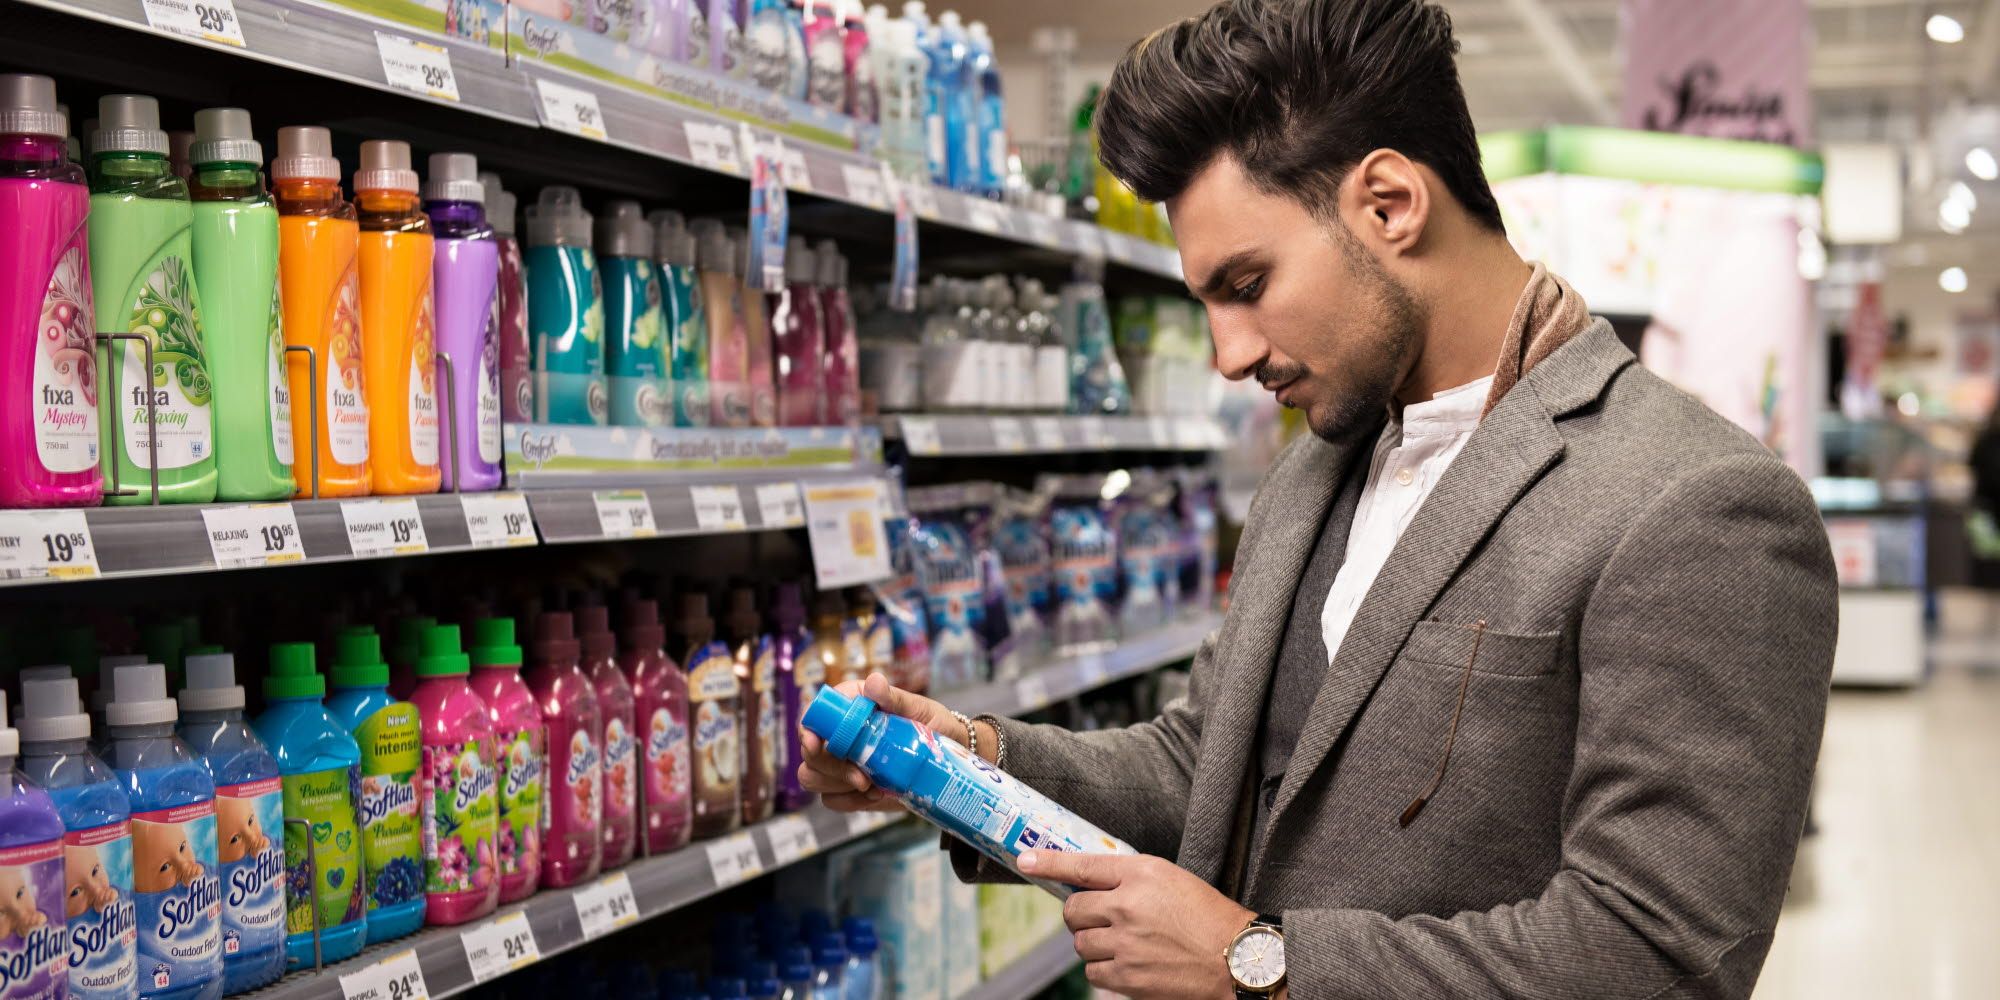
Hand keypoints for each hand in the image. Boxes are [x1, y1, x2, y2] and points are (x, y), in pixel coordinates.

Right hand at [797, 672, 959, 812]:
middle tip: (861, 777)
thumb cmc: (933, 724)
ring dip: (837, 785)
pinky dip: (850, 802)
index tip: (815, 744)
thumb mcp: (918, 709)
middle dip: (829, 767)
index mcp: (851, 706)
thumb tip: (874, 682)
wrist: (950, 759)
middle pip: (808, 753)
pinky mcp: (850, 789)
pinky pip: (832, 800)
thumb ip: (894, 698)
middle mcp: (840, 735)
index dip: (807, 730)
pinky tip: (875, 795)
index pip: (813, 716)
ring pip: (812, 778)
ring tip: (871, 786)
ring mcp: (843, 763)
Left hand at [1021, 850, 1254, 999]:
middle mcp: (1128, 905)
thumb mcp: (1171, 879)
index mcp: (1142, 873)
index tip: (1025, 861)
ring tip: (1122, 942)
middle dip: (1079, 914)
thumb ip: (1131, 878)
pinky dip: (1103, 968)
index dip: (1049, 863)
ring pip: (1080, 942)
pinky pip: (1093, 971)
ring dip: (1093, 942)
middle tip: (1097, 917)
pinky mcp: (1128, 975)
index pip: (1083, 865)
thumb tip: (1091, 883)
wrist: (1237, 959)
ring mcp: (1125, 943)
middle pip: (1073, 909)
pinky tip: (1126, 962)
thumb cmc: (1208, 917)